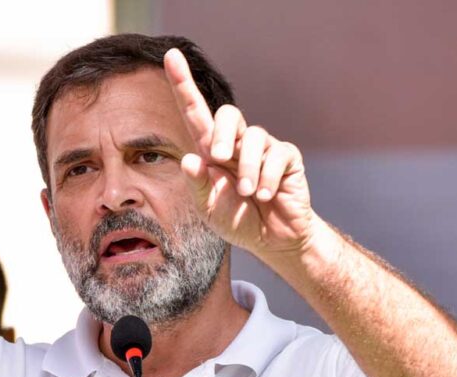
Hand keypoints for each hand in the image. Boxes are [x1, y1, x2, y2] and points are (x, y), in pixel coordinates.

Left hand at [164, 48, 316, 259]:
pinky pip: (276, 155)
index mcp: (211, 151)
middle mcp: (236, 143)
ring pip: (253, 137)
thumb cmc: (235, 219)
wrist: (271, 240)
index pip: (194, 112)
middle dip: (222, 134)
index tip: (171, 56)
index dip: (182, 84)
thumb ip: (198, 185)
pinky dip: (267, 178)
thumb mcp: (208, 207)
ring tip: (247, 192)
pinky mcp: (286, 157)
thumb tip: (189, 158)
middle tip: (219, 158)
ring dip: (247, 168)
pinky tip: (266, 196)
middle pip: (227, 114)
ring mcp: (263, 148)